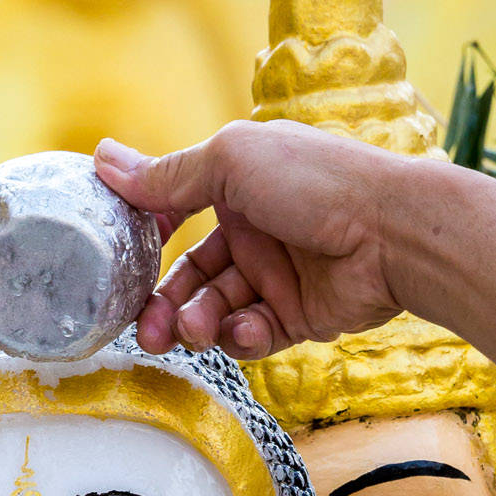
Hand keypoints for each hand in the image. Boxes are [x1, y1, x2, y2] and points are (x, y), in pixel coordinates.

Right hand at [94, 123, 417, 359]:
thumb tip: (102, 160)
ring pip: (216, 309)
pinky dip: (242, 335)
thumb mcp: (230, 161)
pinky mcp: (298, 316)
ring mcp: (277, 276)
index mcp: (238, 185)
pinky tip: (247, 327)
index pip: (176, 212)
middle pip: (191, 275)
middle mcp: (255, 230)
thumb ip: (168, 175)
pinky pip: (253, 334)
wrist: (393, 233)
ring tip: (194, 331)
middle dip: (164, 305)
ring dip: (197, 323)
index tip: (119, 263)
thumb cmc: (316, 181)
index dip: (147, 238)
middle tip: (146, 332)